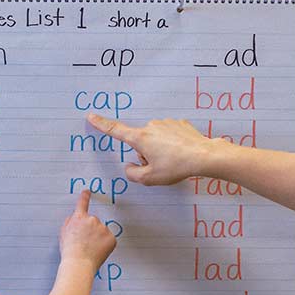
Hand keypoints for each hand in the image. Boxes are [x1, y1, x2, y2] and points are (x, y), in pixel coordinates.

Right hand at [59, 189, 116, 268]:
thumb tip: (74, 218)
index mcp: (79, 218)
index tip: (87, 191)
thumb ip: (69, 222)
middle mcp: (92, 220)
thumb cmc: (70, 251)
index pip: (82, 203)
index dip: (84, 196)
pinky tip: (97, 250)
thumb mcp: (63, 233)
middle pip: (93, 221)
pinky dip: (105, 244)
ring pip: (101, 231)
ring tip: (90, 248)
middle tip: (85, 242)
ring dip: (98, 237)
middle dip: (91, 229)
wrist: (79, 263)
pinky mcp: (111, 238)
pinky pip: (109, 239)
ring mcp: (103, 228)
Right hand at [86, 114, 221, 186]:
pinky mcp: (178, 123)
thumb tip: (130, 167)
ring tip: (173, 159)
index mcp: (140, 138)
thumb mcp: (150, 178)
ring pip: (155, 139)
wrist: (203, 155)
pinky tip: (181, 152)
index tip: (91, 117)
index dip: (102, 125)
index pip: (116, 131)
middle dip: (146, 154)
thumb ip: (133, 174)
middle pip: (140, 142)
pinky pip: (169, 135)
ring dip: (160, 149)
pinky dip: (172, 144)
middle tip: (160, 165)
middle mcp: (151, 127)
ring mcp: (165, 123)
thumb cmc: (176, 166)